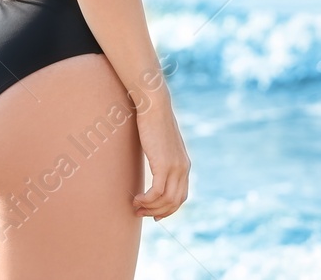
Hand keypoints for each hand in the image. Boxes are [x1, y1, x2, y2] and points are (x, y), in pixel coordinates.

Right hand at [131, 101, 189, 220]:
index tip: (154, 214)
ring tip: (136, 206)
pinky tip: (137, 198)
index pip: (181, 196)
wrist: (154, 105)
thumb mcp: (162, 144)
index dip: (168, 209)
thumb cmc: (154, 121)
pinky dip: (147, 200)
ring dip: (149, 208)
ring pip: (166, 200)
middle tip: (141, 213)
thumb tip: (153, 164)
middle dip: (157, 212)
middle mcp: (183, 169)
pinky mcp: (164, 165)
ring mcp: (175, 168)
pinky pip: (157, 193)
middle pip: (175, 202)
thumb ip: (162, 156)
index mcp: (184, 165)